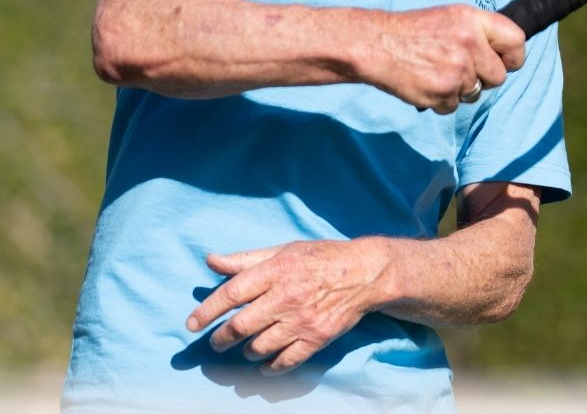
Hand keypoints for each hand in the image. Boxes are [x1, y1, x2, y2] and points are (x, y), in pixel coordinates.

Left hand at [186, 239, 390, 374]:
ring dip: (245, 351)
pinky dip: (269, 367)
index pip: (232, 293)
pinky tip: (264, 364)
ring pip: (259, 347)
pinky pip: (284, 362)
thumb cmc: (320, 257)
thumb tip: (211, 261)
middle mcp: (286, 296)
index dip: (207, 311)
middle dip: (221, 338)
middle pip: (241, 326)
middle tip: (215, 342)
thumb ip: (246, 259)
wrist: (364, 272)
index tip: (191, 325)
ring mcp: (302, 320)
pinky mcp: (316, 338)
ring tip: (244, 347)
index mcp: (277, 270)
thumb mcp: (284, 250)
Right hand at [362, 5, 524, 112]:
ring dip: (460, 89)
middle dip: (483, 78)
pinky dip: (443, 100)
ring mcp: (457, 70)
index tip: (504, 62)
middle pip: (498, 76)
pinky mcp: (443, 93)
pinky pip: (455, 106)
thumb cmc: (415, 31)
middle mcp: (469, 44)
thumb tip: (505, 54)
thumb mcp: (451, 17)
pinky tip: (427, 82)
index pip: (516, 41)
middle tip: (460, 68)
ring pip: (475, 93)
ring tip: (437, 71)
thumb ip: (480, 32)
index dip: (513, 57)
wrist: (377, 44)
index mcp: (474, 20)